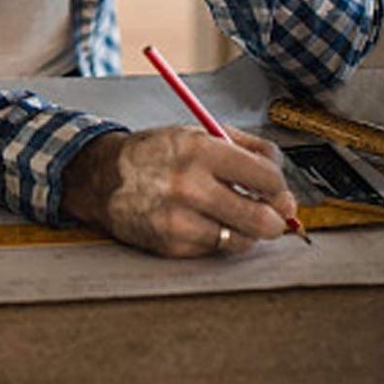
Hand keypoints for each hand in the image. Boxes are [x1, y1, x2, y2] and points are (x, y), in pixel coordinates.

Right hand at [61, 125, 298, 257]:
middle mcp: (190, 186)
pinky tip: (201, 222)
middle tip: (271, 216)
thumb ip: (244, 147)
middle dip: (276, 220)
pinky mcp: (172, 244)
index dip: (279, 187)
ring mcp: (180, 219)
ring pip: (244, 241)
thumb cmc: (154, 155)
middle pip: (264, 219)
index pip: (268, 178)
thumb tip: (281, 178)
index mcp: (199, 150)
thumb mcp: (195, 133)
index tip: (275, 191)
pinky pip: (216, 251)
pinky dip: (216, 239)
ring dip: (245, 231)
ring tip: (230, 216)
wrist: (101, 177)